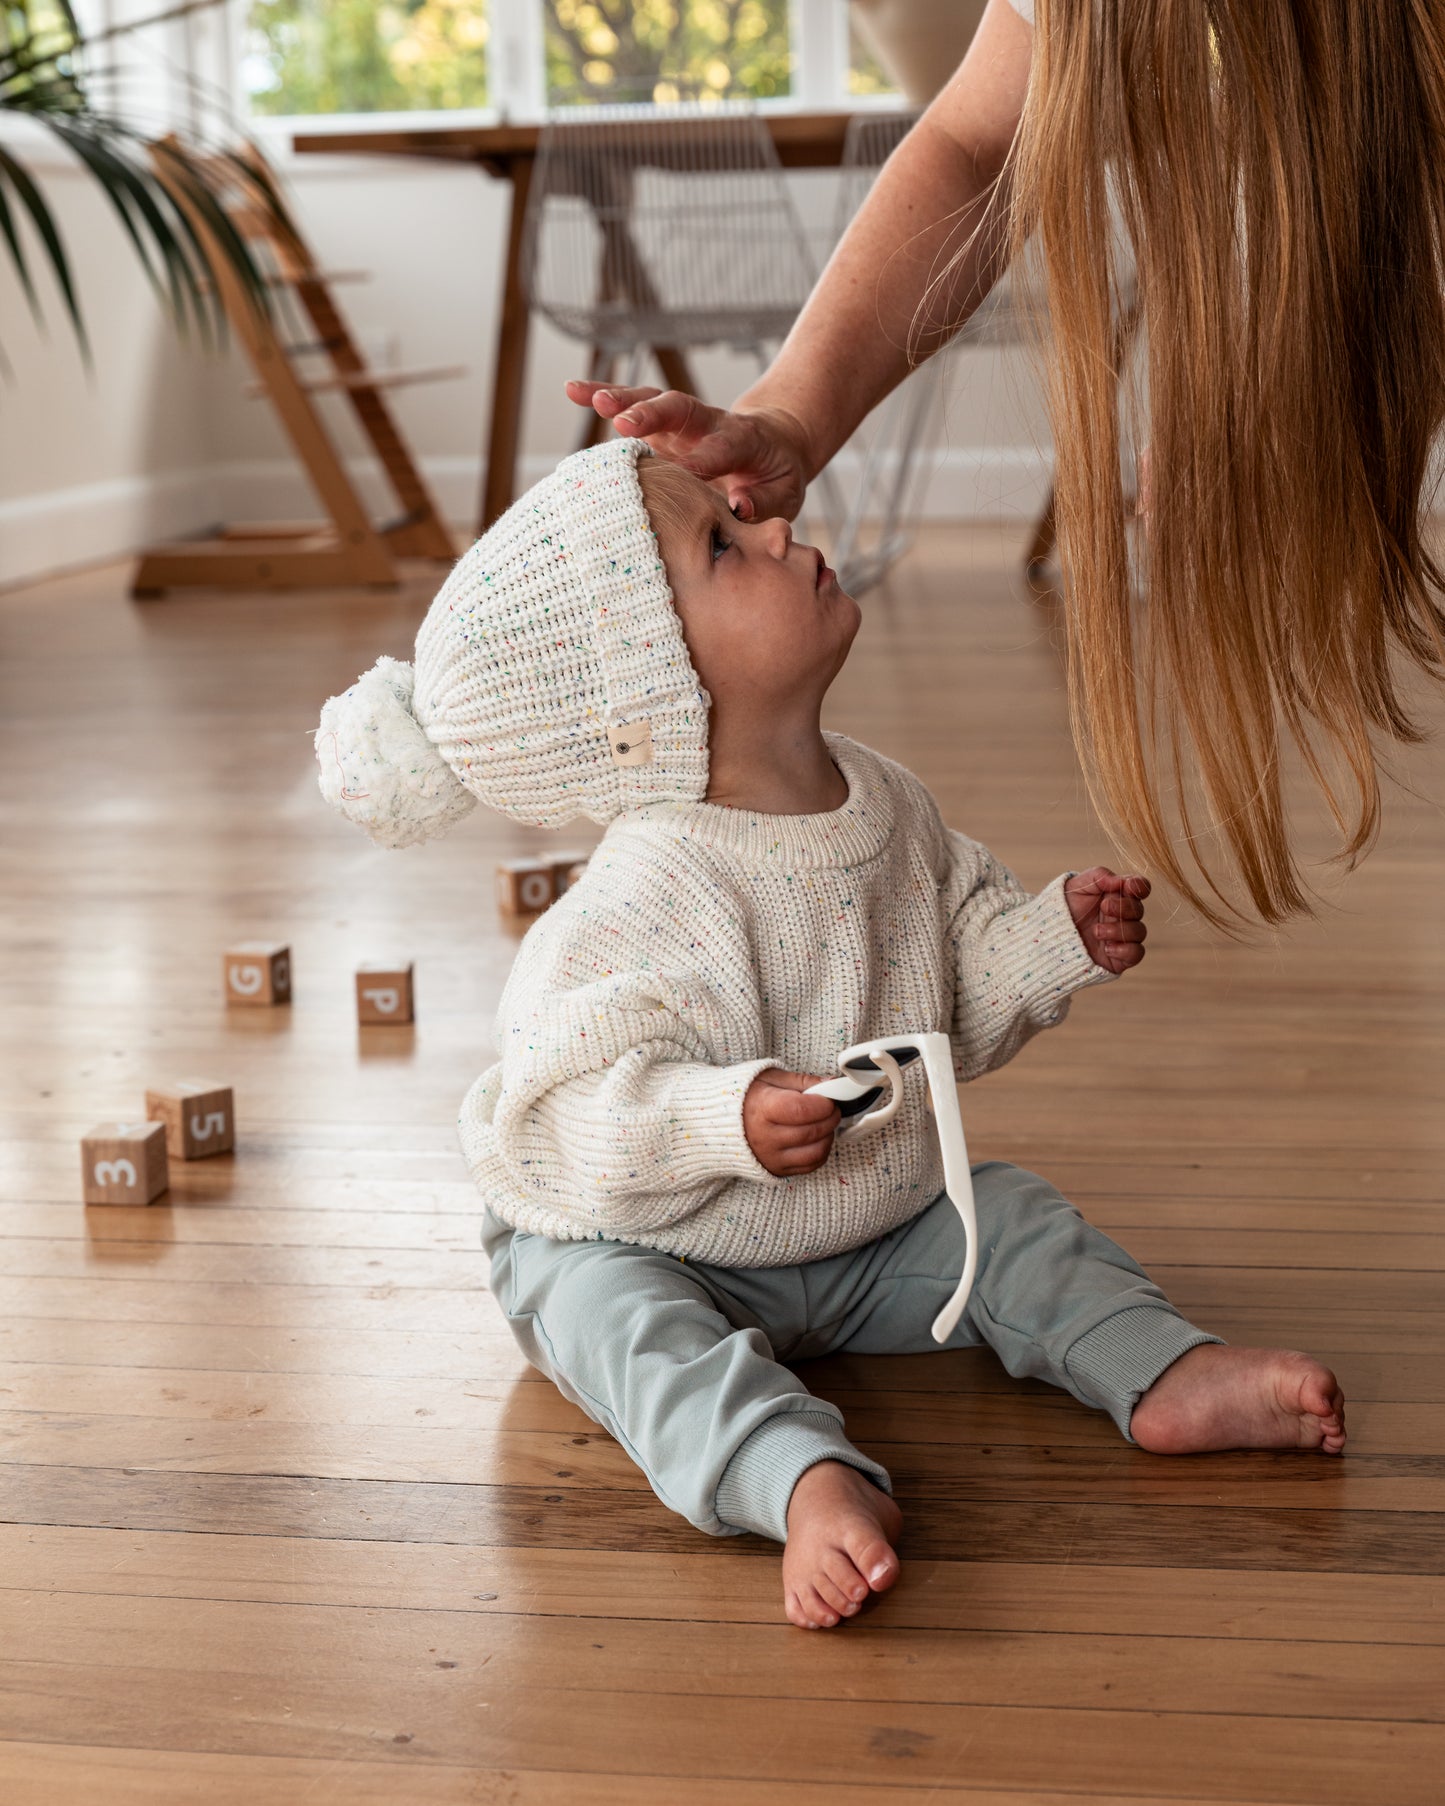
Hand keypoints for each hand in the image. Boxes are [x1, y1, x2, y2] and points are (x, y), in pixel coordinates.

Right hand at [564, 381, 812, 520]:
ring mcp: (680, 425)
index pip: (720, 447)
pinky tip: (572, 389)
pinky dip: (601, 396)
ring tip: (588, 397)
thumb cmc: (776, 477)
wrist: (772, 445)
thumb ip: (765, 503)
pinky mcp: (660, 428)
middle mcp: (708, 424)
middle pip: (680, 410)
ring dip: (620, 399)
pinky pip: (631, 409)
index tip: (682, 472)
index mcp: (742, 441)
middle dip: (651, 415)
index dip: (702, 459)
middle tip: (621, 421)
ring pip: (650, 402)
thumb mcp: (786, 494)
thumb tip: (739, 509)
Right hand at [743, 1069, 839, 1176]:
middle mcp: (765, 1136)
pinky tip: (817, 1138)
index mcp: (762, 1109)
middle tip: (832, 1108)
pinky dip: (821, 1152)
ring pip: (815, 1152)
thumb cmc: (748, 1097)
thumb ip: (803, 1082)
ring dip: (828, 1136)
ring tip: (824, 1123)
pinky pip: (810, 1166)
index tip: (829, 1099)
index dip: (823, 1104)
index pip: (801, 1110)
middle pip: (811, 1131)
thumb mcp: (771, 1079)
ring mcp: (771, 1156)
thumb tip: (831, 1085)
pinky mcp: (777, 1169)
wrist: (722, 1120)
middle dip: (830, 1118)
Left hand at [1064, 867, 1150, 975]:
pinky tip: (1107, 947)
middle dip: (1123, 907)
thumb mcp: (1077, 885)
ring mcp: (1122, 937)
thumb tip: (1120, 880)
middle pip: (1138, 910)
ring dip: (1119, 929)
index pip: (1139, 888)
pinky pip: (1136, 953)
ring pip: (1139, 931)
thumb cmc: (1063, 908)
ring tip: (1096, 931)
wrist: (1048, 936)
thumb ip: (1100, 877)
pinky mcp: (1119, 957)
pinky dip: (1125, 949)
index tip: (1129, 886)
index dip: (1139, 886)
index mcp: (1116, 895)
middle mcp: (1122, 916)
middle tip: (1103, 907)